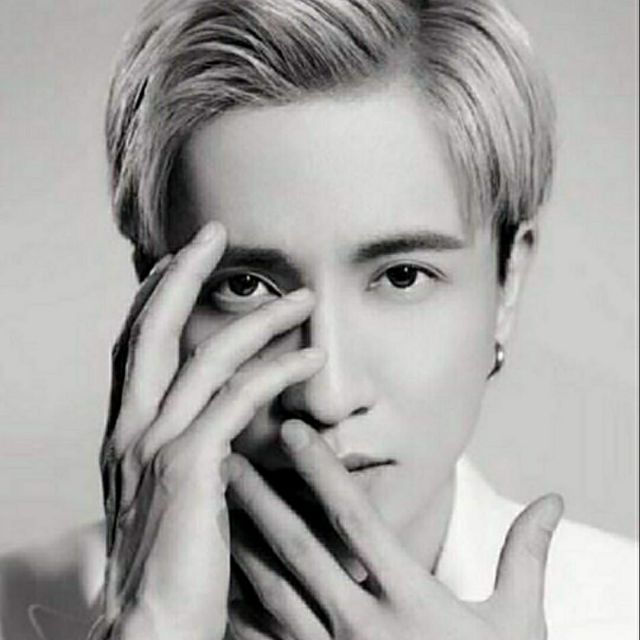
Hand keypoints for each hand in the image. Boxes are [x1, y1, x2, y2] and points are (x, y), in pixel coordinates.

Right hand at [95, 223, 325, 639]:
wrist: (151, 628)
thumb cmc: (168, 564)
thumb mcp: (164, 497)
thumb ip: (181, 452)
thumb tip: (214, 426)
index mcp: (122, 434)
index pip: (133, 346)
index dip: (153, 298)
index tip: (179, 263)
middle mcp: (130, 430)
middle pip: (151, 330)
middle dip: (180, 275)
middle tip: (213, 236)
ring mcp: (156, 446)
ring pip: (206, 357)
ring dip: (258, 321)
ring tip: (301, 300)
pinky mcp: (190, 467)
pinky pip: (239, 401)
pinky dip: (278, 374)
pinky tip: (312, 362)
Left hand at [226, 420, 563, 639]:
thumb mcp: (518, 623)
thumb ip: (526, 555)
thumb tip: (553, 500)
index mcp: (410, 597)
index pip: (355, 517)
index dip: (322, 469)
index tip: (295, 433)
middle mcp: (363, 624)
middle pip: (299, 548)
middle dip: (259, 499)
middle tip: (227, 459)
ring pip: (272, 592)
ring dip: (241, 546)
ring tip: (212, 509)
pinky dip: (239, 613)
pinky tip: (216, 585)